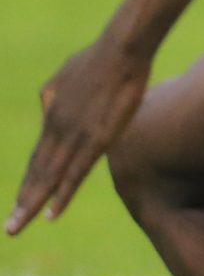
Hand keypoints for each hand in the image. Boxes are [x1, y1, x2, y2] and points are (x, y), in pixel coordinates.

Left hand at [9, 37, 152, 234]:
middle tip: (11, 227)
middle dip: (23, 202)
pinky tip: (52, 213)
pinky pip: (75, 174)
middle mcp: (57, 130)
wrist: (121, 48)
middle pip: (37, 173)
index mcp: (52, 115)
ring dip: (32, 204)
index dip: (28, 182)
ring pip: (49, 178)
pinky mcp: (97, 138)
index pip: (37, 157)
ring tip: (18, 226)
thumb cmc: (99, 57)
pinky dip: (62, 195)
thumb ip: (53, 94)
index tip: (19, 202)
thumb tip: (47, 107)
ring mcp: (75, 135)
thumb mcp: (64, 74)